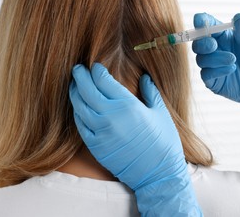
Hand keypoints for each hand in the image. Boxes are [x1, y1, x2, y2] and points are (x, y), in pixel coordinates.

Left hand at [69, 63, 201, 215]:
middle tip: (77, 69)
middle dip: (80, 77)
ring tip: (75, 85)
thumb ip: (150, 92)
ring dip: (75, 93)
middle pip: (87, 90)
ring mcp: (100, 132)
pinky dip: (78, 113)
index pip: (104, 81)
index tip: (95, 66)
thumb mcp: (160, 113)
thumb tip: (144, 77)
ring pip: (80, 107)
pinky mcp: (96, 147)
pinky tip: (79, 107)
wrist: (158, 173)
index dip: (96, 71)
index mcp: (128, 105)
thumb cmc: (164, 142)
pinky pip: (80, 125)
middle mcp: (110, 116)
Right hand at [192, 13, 239, 128]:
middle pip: (198, 43)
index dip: (201, 21)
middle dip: (202, 43)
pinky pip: (205, 75)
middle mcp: (216, 50)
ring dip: (215, 58)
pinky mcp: (214, 82)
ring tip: (233, 60)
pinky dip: (216, 71)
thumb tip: (238, 17)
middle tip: (214, 45)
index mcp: (225, 36)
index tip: (199, 20)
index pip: (208, 25)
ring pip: (201, 59)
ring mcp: (214, 66)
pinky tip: (232, 69)